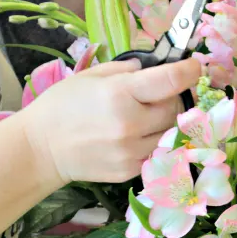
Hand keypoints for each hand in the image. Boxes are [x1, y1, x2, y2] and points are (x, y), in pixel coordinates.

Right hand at [21, 58, 200, 184]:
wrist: (41, 148)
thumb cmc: (62, 106)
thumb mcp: (91, 76)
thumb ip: (127, 69)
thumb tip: (153, 68)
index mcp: (121, 94)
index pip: (172, 81)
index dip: (189, 71)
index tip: (194, 66)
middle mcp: (131, 124)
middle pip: (176, 108)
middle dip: (171, 98)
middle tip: (156, 95)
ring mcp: (132, 151)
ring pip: (170, 133)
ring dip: (165, 122)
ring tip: (143, 117)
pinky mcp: (131, 171)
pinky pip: (156, 152)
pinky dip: (153, 142)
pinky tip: (133, 136)